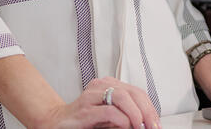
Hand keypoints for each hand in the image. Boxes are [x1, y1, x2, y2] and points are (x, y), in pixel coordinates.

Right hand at [37, 77, 160, 128]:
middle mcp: (100, 87)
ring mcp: (91, 97)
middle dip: (147, 111)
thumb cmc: (84, 122)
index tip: (156, 123)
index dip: (150, 107)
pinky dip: (121, 119)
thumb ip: (125, 115)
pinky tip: (124, 126)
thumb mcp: (109, 116)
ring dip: (135, 114)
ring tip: (140, 126)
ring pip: (121, 96)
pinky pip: (108, 111)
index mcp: (109, 85)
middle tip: (152, 126)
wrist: (55, 124)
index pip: (137, 92)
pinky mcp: (84, 111)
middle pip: (132, 92)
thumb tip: (146, 123)